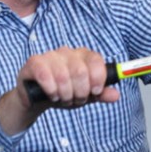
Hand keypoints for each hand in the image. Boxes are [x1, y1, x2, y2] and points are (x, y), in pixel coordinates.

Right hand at [0, 47, 119, 134]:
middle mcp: (67, 52)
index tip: (95, 92)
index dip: (98, 79)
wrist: (37, 99)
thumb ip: (100, 94)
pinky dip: (51, 90)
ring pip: (63, 76)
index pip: (96, 60)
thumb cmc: (63, 93)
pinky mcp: (34, 62)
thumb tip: (116, 95)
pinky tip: (51, 95)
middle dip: (80, 92)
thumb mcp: (85, 96)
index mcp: (82, 56)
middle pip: (80, 71)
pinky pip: (45, 76)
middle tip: (76, 99)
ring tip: (62, 99)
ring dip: (64, 94)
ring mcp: (50, 56)